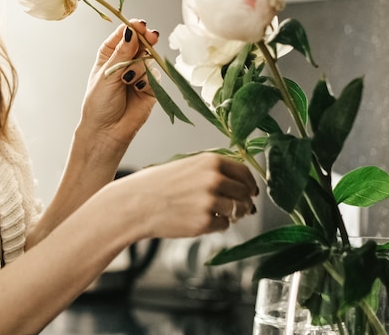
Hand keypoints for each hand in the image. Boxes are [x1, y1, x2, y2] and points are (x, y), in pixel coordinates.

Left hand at [79, 20, 159, 149]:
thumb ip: (122, 53)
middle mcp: (126, 61)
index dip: (132, 28)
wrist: (107, 131)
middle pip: (141, 43)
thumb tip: (132, 31)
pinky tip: (137, 88)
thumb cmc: (98, 104)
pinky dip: (147, 80)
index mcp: (110, 54)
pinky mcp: (151, 87)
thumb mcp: (107, 74)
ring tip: (127, 80)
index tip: (139, 25)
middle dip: (145, 40)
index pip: (124, 35)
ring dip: (139, 67)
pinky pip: (154, 76)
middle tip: (151, 36)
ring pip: (148, 59)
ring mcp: (139, 74)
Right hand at [105, 153, 258, 238]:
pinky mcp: (204, 222)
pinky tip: (201, 221)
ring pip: (237, 211)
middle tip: (240, 209)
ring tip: (218, 214)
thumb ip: (213, 171)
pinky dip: (217, 225)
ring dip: (233, 215)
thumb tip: (241, 186)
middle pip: (245, 193)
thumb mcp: (187, 166)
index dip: (251, 184)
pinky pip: (223, 226)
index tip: (252, 192)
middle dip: (245, 203)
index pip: (244, 173)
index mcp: (211, 161)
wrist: (136, 203)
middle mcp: (214, 179)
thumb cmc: (157, 185)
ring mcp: (210, 202)